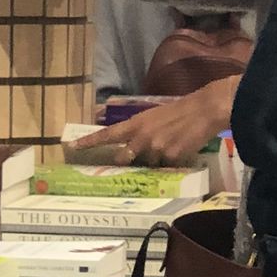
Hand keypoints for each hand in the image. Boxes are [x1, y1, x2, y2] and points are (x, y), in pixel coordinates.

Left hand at [75, 76, 240, 167]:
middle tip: (139, 155)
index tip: (72, 146)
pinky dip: (173, 161)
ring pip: (149, 164)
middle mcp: (142, 137)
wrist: (204, 109)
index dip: (90, 142)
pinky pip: (167, 166)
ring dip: (156, 159)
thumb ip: (140, 132)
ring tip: (172, 144)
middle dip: (129, 160)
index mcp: (136, 123)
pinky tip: (183, 149)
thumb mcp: (153, 117)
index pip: (107, 135)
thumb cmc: (179, 110)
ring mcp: (155, 149)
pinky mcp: (171, 157)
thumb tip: (133, 147)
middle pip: (124, 158)